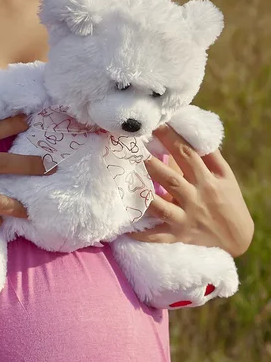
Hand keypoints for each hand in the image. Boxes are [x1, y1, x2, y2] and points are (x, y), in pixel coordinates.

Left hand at [131, 125, 253, 257]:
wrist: (236, 237)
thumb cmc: (228, 200)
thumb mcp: (225, 176)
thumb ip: (209, 156)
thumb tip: (193, 132)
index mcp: (207, 180)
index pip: (187, 154)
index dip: (170, 138)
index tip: (155, 124)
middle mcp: (195, 199)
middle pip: (170, 179)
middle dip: (151, 164)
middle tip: (132, 150)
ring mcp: (185, 219)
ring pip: (161, 208)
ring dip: (144, 196)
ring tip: (127, 183)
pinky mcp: (178, 235)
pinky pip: (157, 236)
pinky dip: (143, 235)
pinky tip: (126, 231)